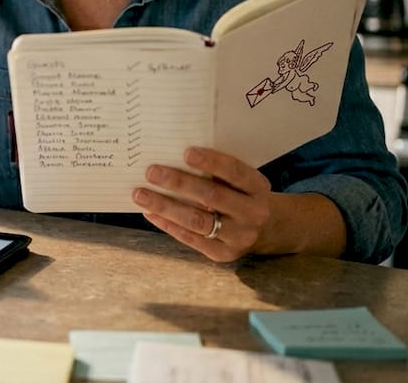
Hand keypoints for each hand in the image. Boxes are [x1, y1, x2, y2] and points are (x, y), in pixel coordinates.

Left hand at [131, 147, 271, 261]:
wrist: (267, 230)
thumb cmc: (242, 195)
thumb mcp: (241, 181)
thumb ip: (217, 172)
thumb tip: (173, 157)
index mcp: (258, 188)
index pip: (235, 172)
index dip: (211, 162)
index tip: (186, 152)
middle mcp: (253, 213)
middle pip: (212, 196)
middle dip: (179, 183)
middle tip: (151, 172)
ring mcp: (239, 237)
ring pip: (198, 221)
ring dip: (165, 206)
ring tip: (140, 195)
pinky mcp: (223, 254)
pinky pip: (191, 238)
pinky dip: (168, 224)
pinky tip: (150, 212)